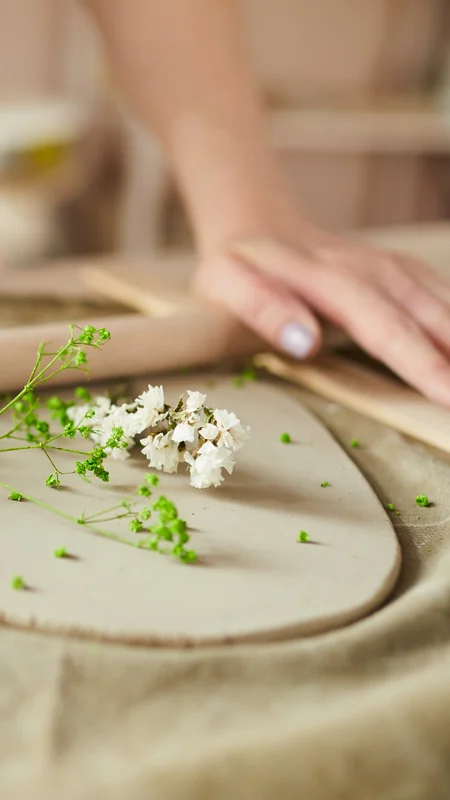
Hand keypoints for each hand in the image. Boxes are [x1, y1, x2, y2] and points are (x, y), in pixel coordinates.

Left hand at [194, 228, 449, 405]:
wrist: (260, 228)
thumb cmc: (239, 268)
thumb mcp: (226, 283)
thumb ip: (263, 309)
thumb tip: (308, 342)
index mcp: (327, 276)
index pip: (383, 325)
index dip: (420, 362)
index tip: (449, 394)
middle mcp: (370, 268)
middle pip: (428, 317)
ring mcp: (391, 267)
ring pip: (444, 304)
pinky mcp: (402, 272)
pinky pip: (444, 295)